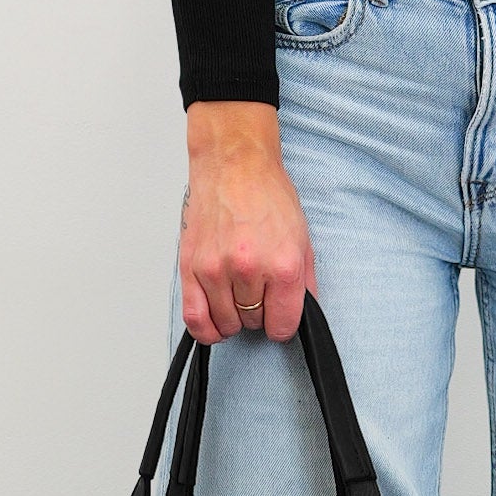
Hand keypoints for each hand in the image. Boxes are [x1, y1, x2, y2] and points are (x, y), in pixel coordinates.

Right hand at [179, 103, 316, 342]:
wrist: (234, 165)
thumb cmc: (266, 194)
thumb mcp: (302, 237)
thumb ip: (304, 281)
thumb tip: (300, 311)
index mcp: (282, 264)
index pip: (282, 324)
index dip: (282, 324)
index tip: (279, 318)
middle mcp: (248, 269)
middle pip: (253, 322)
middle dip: (259, 313)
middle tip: (258, 291)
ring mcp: (216, 269)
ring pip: (225, 323)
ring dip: (233, 318)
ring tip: (237, 298)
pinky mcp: (191, 267)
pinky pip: (194, 318)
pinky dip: (205, 329)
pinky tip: (214, 322)